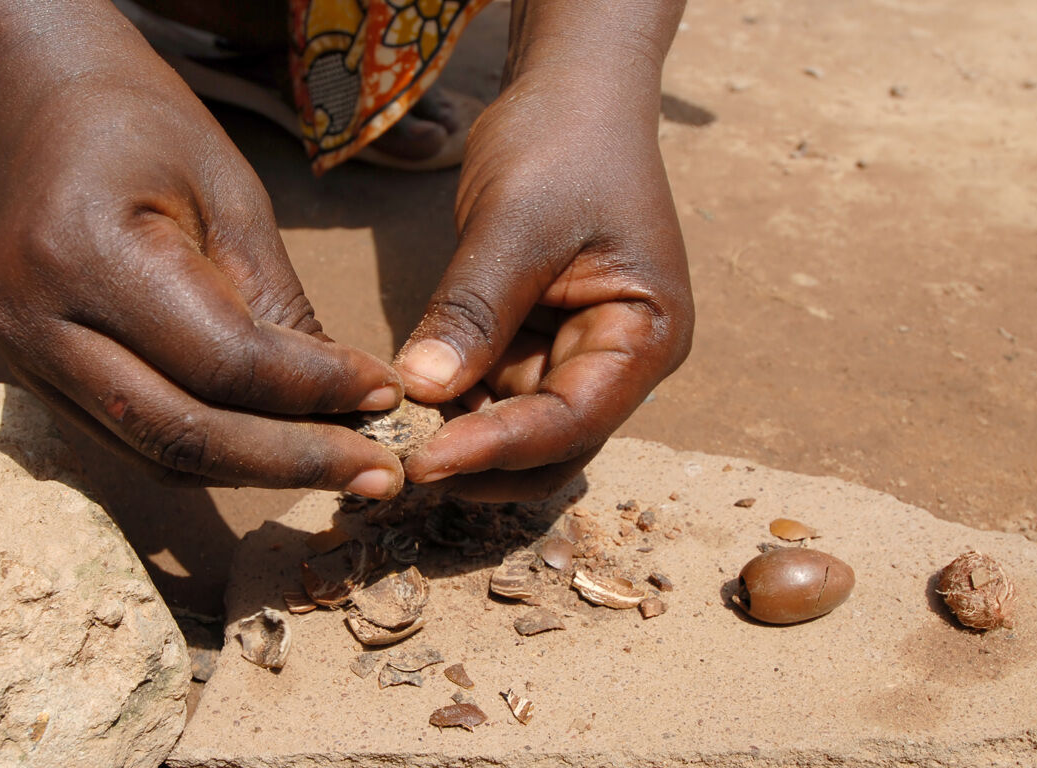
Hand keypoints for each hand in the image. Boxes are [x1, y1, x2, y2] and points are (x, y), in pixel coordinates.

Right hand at [0, 69, 404, 496]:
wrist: (41, 109)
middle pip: (183, 434)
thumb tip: (345, 403)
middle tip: (381, 474)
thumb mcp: (234, 197)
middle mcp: (36, 321)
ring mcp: (22, 359)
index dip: (315, 390)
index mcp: (89, 253)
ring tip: (344, 464)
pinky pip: (134, 443)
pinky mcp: (29, 379)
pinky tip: (275, 445)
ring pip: (157, 455)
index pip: (223, 362)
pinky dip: (212, 454)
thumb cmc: (148, 131)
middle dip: (295, 461)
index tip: (387, 393)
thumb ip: (279, 303)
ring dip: (258, 470)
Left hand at [394, 64, 693, 500]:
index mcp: (646, 337)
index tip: (425, 460)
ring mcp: (575, 356)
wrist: (571, 94)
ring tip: (391, 433)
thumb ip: (474, 309)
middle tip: (400, 461)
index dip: (499, 446)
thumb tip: (422, 390)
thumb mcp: (516, 221)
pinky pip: (493, 396)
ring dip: (459, 439)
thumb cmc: (564, 142)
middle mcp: (618, 362)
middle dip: (481, 463)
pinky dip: (452, 408)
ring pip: (517, 432)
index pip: (574, 420)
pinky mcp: (534, 344)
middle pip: (552, 448)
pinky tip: (402, 402)